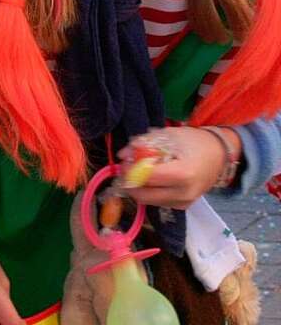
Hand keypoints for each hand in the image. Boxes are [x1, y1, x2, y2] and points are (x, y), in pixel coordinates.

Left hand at [119, 126, 239, 208]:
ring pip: (148, 201)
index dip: (130, 170)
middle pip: (144, 195)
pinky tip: (151, 179)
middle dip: (130, 182)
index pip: (146, 178)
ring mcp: (184, 202)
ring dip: (138, 188)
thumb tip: (122, 155)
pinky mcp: (183, 206)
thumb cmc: (192, 142)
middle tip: (126, 168)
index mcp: (182, 173)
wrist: (218, 154)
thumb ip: (142, 144)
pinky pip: (157, 202)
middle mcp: (184, 193)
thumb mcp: (166, 136)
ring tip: (139, 171)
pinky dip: (149, 191)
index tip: (125, 161)